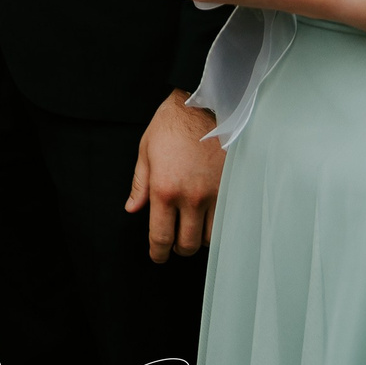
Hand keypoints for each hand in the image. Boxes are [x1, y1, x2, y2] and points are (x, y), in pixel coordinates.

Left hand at [127, 89, 222, 261]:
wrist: (202, 107)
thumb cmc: (169, 127)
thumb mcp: (145, 153)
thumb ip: (140, 186)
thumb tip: (133, 209)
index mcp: (164, 190)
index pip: (161, 236)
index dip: (158, 253)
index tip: (157, 257)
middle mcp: (191, 198)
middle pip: (187, 243)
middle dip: (178, 249)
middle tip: (173, 245)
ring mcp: (215, 195)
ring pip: (210, 236)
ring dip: (199, 238)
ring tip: (191, 230)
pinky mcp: (232, 189)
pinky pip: (227, 220)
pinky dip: (218, 226)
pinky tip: (210, 221)